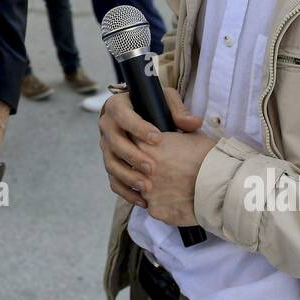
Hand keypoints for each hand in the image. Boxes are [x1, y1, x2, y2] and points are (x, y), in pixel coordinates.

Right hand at [98, 87, 208, 224]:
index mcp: (117, 106)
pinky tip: (142, 200)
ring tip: (146, 187)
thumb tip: (193, 123)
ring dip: (127, 177)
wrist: (136, 112)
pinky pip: (113, 180)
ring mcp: (106, 146)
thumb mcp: (164, 100)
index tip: (157, 138)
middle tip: (151, 167)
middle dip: (132, 157)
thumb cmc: (151, 104)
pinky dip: (126, 192)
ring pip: (111, 164)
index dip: (138, 128)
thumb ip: (178, 110)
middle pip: (114, 143)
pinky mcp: (110, 162)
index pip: (123, 116)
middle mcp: (107, 126)